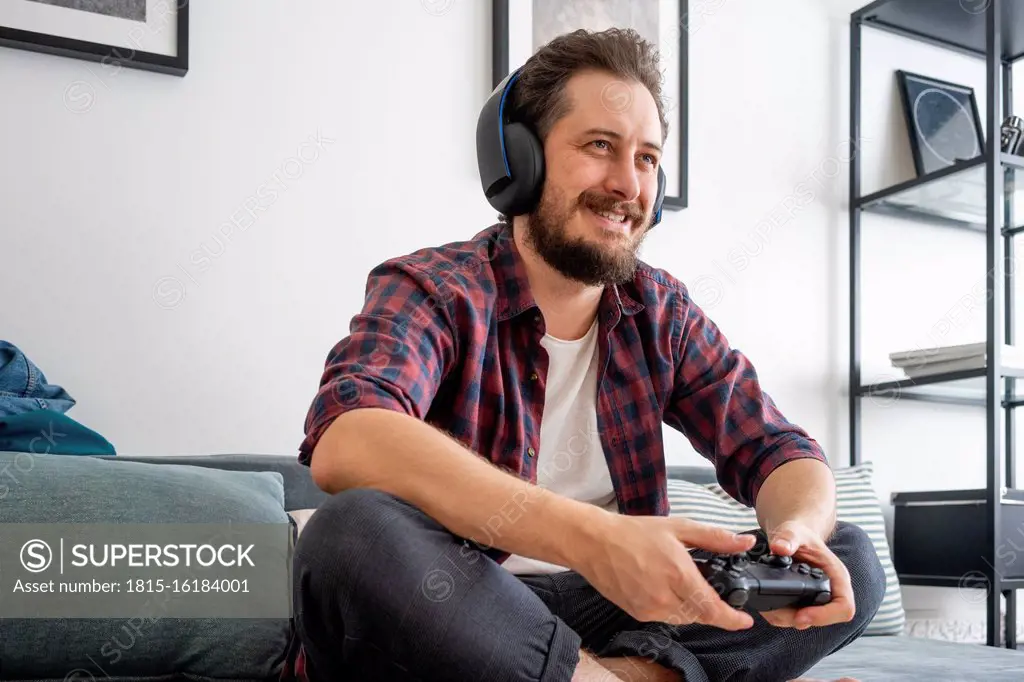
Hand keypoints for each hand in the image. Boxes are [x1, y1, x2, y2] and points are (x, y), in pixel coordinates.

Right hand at [572, 513, 757, 630]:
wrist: (594, 543)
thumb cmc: (633, 533)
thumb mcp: (678, 528)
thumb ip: (715, 538)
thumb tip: (744, 542)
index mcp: (678, 573)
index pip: (712, 608)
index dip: (732, 619)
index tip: (746, 620)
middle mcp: (664, 596)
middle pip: (700, 615)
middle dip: (709, 604)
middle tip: (706, 584)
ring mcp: (649, 608)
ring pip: (684, 617)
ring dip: (690, 605)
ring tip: (679, 580)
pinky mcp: (638, 613)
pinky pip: (666, 616)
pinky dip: (672, 605)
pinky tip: (662, 585)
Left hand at [761, 520, 854, 628]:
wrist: (793, 537)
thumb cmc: (800, 535)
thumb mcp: (794, 532)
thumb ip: (788, 538)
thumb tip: (780, 548)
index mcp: (837, 577)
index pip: (844, 607)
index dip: (825, 616)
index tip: (802, 615)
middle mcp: (830, 591)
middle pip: (823, 620)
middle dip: (797, 618)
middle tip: (775, 611)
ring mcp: (817, 600)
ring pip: (806, 622)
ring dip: (785, 619)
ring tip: (768, 608)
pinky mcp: (804, 604)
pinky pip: (794, 618)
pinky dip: (779, 616)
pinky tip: (768, 607)